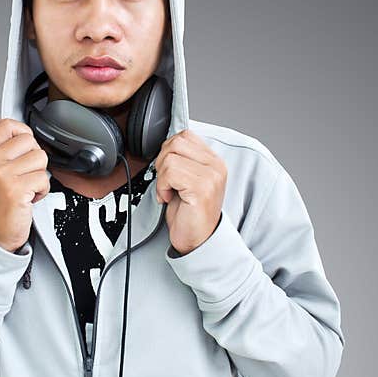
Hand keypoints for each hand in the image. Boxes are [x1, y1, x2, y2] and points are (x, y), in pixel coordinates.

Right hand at [0, 118, 49, 252]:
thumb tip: (7, 124)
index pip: (6, 124)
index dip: (23, 133)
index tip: (24, 149)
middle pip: (28, 140)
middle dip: (34, 158)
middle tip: (25, 175)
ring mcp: (2, 176)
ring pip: (40, 158)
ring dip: (39, 176)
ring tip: (26, 188)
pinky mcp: (16, 190)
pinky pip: (43, 178)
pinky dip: (42, 190)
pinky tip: (29, 198)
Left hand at [153, 129, 226, 254]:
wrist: (198, 240)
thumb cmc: (189, 213)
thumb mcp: (187, 180)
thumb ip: (182, 160)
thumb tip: (165, 146)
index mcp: (214, 161)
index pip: (185, 135)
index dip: (168, 151)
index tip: (168, 171)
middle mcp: (216, 166)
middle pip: (176, 142)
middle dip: (162, 161)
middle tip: (166, 182)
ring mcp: (211, 176)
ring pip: (170, 157)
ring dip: (162, 177)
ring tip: (169, 191)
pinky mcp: (202, 188)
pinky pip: (170, 173)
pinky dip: (162, 186)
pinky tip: (168, 198)